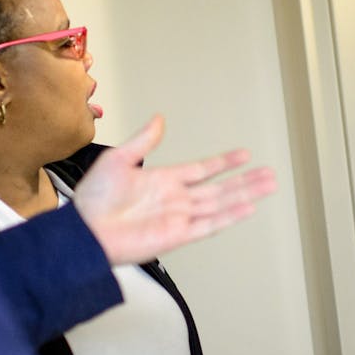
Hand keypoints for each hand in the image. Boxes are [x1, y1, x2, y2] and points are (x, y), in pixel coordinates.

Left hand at [73, 115, 276, 264]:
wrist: (84, 231)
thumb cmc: (94, 199)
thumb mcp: (118, 160)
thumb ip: (143, 141)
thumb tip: (159, 118)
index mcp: (164, 180)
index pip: (203, 170)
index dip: (224, 162)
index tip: (244, 155)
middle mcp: (176, 199)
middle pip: (220, 188)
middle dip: (245, 181)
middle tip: (270, 174)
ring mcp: (179, 218)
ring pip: (221, 204)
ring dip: (245, 195)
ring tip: (268, 186)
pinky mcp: (177, 236)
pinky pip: (209, 225)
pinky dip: (229, 217)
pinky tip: (247, 208)